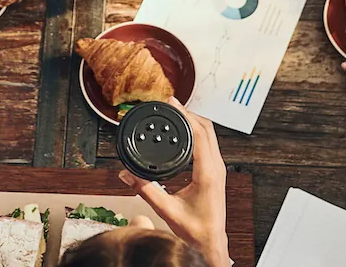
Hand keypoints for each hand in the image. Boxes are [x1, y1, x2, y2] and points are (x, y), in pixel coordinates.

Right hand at [119, 99, 229, 266]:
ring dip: (193, 120)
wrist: (212, 243)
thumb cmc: (196, 231)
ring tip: (175, 112)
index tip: (172, 102)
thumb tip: (126, 174)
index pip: (200, 133)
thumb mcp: (167, 210)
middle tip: (169, 103)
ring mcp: (219, 169)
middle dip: (188, 112)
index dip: (185, 114)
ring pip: (210, 134)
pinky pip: (209, 143)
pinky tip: (185, 130)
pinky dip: (197, 131)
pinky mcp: (216, 172)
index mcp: (208, 173)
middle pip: (207, 128)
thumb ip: (145, 191)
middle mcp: (217, 168)